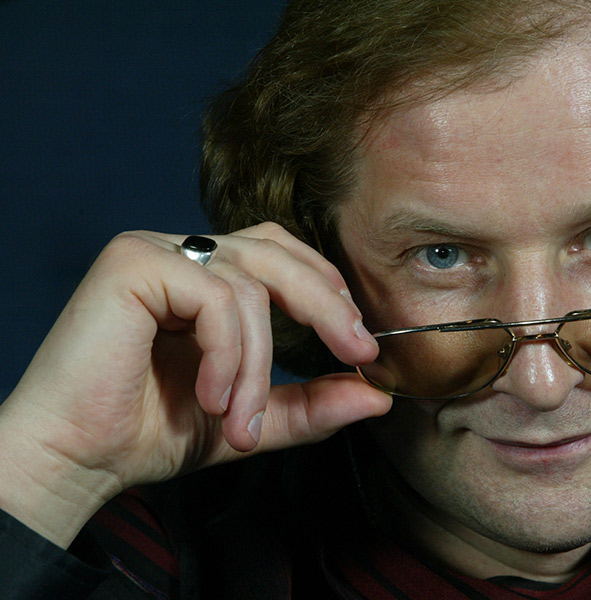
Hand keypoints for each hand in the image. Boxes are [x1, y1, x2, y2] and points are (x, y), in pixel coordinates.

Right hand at [0, 222, 390, 546]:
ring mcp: (155, 250)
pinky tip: (208, 397)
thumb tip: (377, 396)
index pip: (284, 256)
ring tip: (243, 423)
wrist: (75, 460)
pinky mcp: (133, 263)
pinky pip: (217, 297)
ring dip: (260, 365)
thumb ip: (309, 404)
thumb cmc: (149, 434)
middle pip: (279, 254)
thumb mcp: (250, 417)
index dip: (328, 292)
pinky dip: (228, 354)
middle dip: (328, 307)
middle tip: (357, 356)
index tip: (361, 346)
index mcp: (206, 278)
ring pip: (251, 286)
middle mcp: (182, 254)